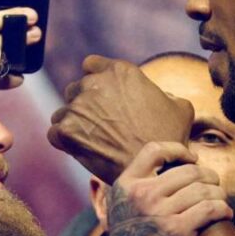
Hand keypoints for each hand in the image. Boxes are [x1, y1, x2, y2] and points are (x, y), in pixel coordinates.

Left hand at [48, 56, 193, 183]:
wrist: (153, 170)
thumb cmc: (169, 139)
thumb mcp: (180, 107)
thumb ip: (163, 93)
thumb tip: (159, 96)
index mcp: (120, 71)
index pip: (92, 64)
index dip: (96, 80)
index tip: (102, 95)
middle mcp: (94, 84)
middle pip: (76, 88)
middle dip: (84, 103)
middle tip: (99, 124)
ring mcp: (78, 107)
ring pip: (63, 111)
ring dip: (73, 122)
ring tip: (91, 140)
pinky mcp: (66, 131)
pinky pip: (54, 133)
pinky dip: (64, 141)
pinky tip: (80, 150)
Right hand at [90, 142, 230, 235]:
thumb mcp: (113, 209)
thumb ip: (124, 187)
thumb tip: (134, 167)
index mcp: (127, 185)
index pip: (155, 150)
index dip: (178, 150)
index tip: (191, 158)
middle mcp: (143, 195)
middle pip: (187, 170)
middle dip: (207, 175)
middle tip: (213, 183)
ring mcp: (161, 213)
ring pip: (203, 189)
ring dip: (217, 193)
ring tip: (219, 199)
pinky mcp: (178, 231)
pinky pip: (210, 209)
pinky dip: (222, 209)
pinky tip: (224, 214)